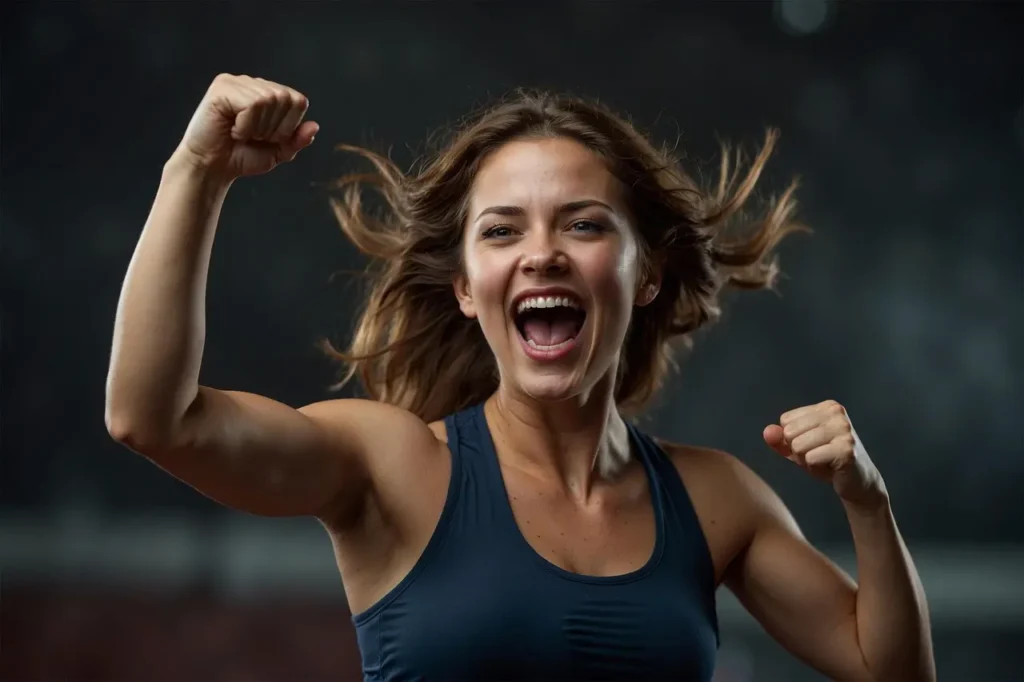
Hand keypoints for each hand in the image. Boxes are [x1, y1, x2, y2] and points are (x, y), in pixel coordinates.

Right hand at [173, 74, 318, 178]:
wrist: (213, 168)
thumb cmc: (242, 156)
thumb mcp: (278, 152)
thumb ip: (297, 140)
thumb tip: (314, 127)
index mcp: (269, 93)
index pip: (299, 101)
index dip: (288, 126)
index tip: (267, 138)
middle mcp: (254, 83)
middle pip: (286, 98)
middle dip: (274, 128)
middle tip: (252, 136)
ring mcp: (237, 82)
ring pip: (270, 99)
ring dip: (258, 127)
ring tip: (241, 132)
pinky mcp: (222, 87)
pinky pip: (252, 104)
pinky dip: (246, 125)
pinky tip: (232, 129)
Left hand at [763, 400, 886, 507]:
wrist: (858, 483)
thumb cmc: (827, 461)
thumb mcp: (799, 448)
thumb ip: (780, 440)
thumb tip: (767, 432)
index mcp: (826, 407)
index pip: (786, 420)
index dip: (794, 439)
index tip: (815, 446)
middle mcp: (836, 413)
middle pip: (790, 432)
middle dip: (799, 451)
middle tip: (821, 456)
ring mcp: (843, 430)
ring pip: (798, 446)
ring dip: (807, 461)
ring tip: (826, 462)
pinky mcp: (846, 449)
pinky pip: (810, 459)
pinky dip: (815, 469)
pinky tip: (832, 469)